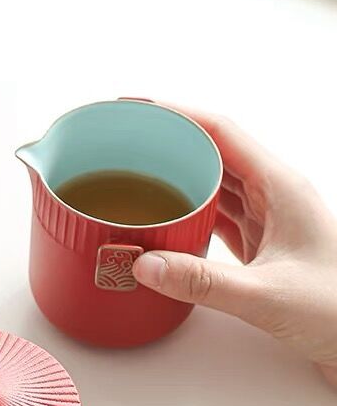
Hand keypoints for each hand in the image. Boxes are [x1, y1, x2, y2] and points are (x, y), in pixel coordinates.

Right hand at [130, 103, 336, 387]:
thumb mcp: (266, 294)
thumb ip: (202, 281)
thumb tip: (145, 264)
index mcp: (280, 186)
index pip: (222, 131)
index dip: (177, 115)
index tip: (138, 111)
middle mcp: (274, 195)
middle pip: (214, 151)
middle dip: (169, 144)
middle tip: (126, 146)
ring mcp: (268, 218)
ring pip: (214, 184)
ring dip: (177, 179)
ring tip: (135, 179)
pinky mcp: (262, 244)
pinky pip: (217, 215)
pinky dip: (188, 213)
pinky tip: (165, 220)